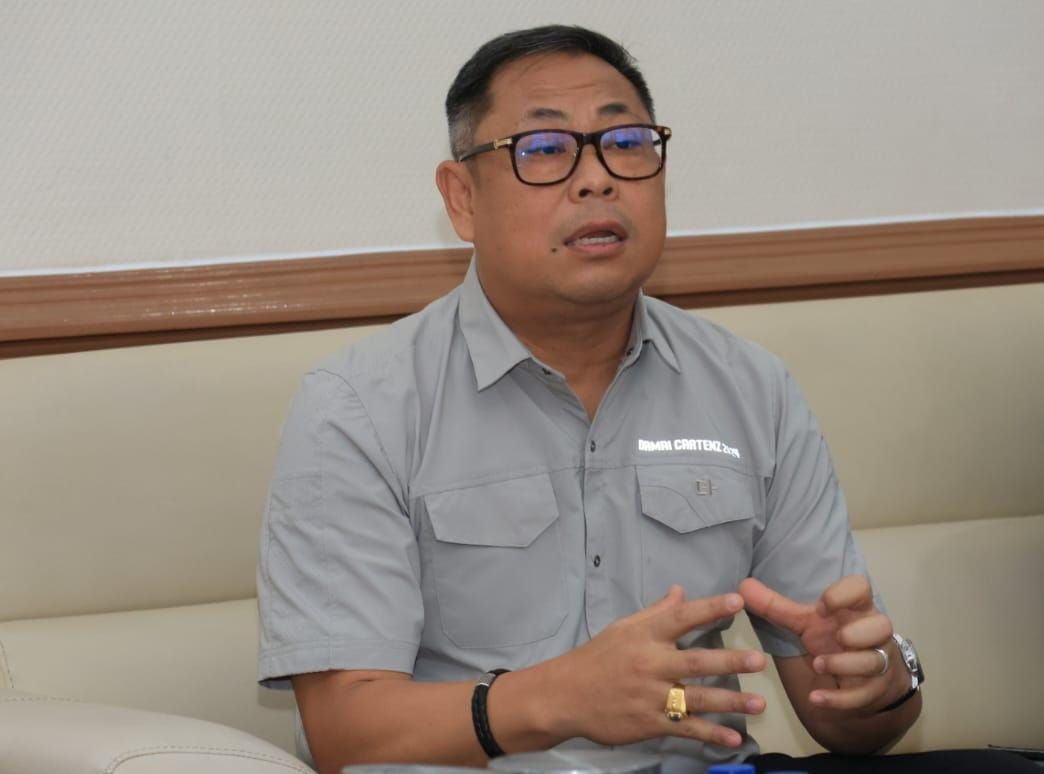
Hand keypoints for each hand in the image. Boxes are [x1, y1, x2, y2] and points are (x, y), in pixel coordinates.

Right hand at [551, 585, 766, 748]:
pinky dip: (710, 735)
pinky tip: (733, 739)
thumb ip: (656, 612)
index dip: (710, 608)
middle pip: (696, 662)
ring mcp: (651, 696)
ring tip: (759, 704)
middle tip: (758, 660)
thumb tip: (681, 591)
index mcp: (645, 636)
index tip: (738, 601)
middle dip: (729, 661)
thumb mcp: (623, 628)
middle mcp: (651, 664)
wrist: (566, 696)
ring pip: (697, 699)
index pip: (681, 618)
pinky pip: (685, 728)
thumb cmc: (598, 658)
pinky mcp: (649, 723)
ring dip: (730, 702)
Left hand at [739, 575, 904, 714]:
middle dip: (858, 633)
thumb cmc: (832, 639)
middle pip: (882, 625)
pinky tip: (816, 699)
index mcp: (855, 607)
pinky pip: (863, 696)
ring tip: (818, 665)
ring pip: (874, 661)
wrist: (862, 677)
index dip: (845, 594)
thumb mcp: (804, 622)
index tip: (822, 605)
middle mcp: (871, 632)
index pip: (861, 587)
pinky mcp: (874, 689)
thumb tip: (743, 585)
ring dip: (845, 664)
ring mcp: (877, 661)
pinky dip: (839, 699)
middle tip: (836, 638)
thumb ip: (775, 606)